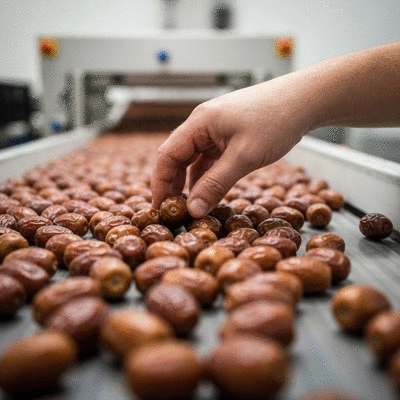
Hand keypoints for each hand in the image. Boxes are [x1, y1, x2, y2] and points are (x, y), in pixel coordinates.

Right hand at [151, 73, 317, 217]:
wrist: (305, 100)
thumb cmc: (276, 120)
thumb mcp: (244, 157)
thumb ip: (216, 184)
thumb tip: (193, 210)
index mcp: (199, 123)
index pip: (167, 155)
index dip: (160, 184)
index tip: (161, 209)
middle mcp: (202, 124)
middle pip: (177, 157)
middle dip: (173, 185)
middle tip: (174, 212)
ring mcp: (216, 129)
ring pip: (194, 160)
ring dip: (191, 182)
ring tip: (191, 206)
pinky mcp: (229, 135)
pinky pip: (210, 159)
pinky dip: (208, 176)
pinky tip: (210, 192)